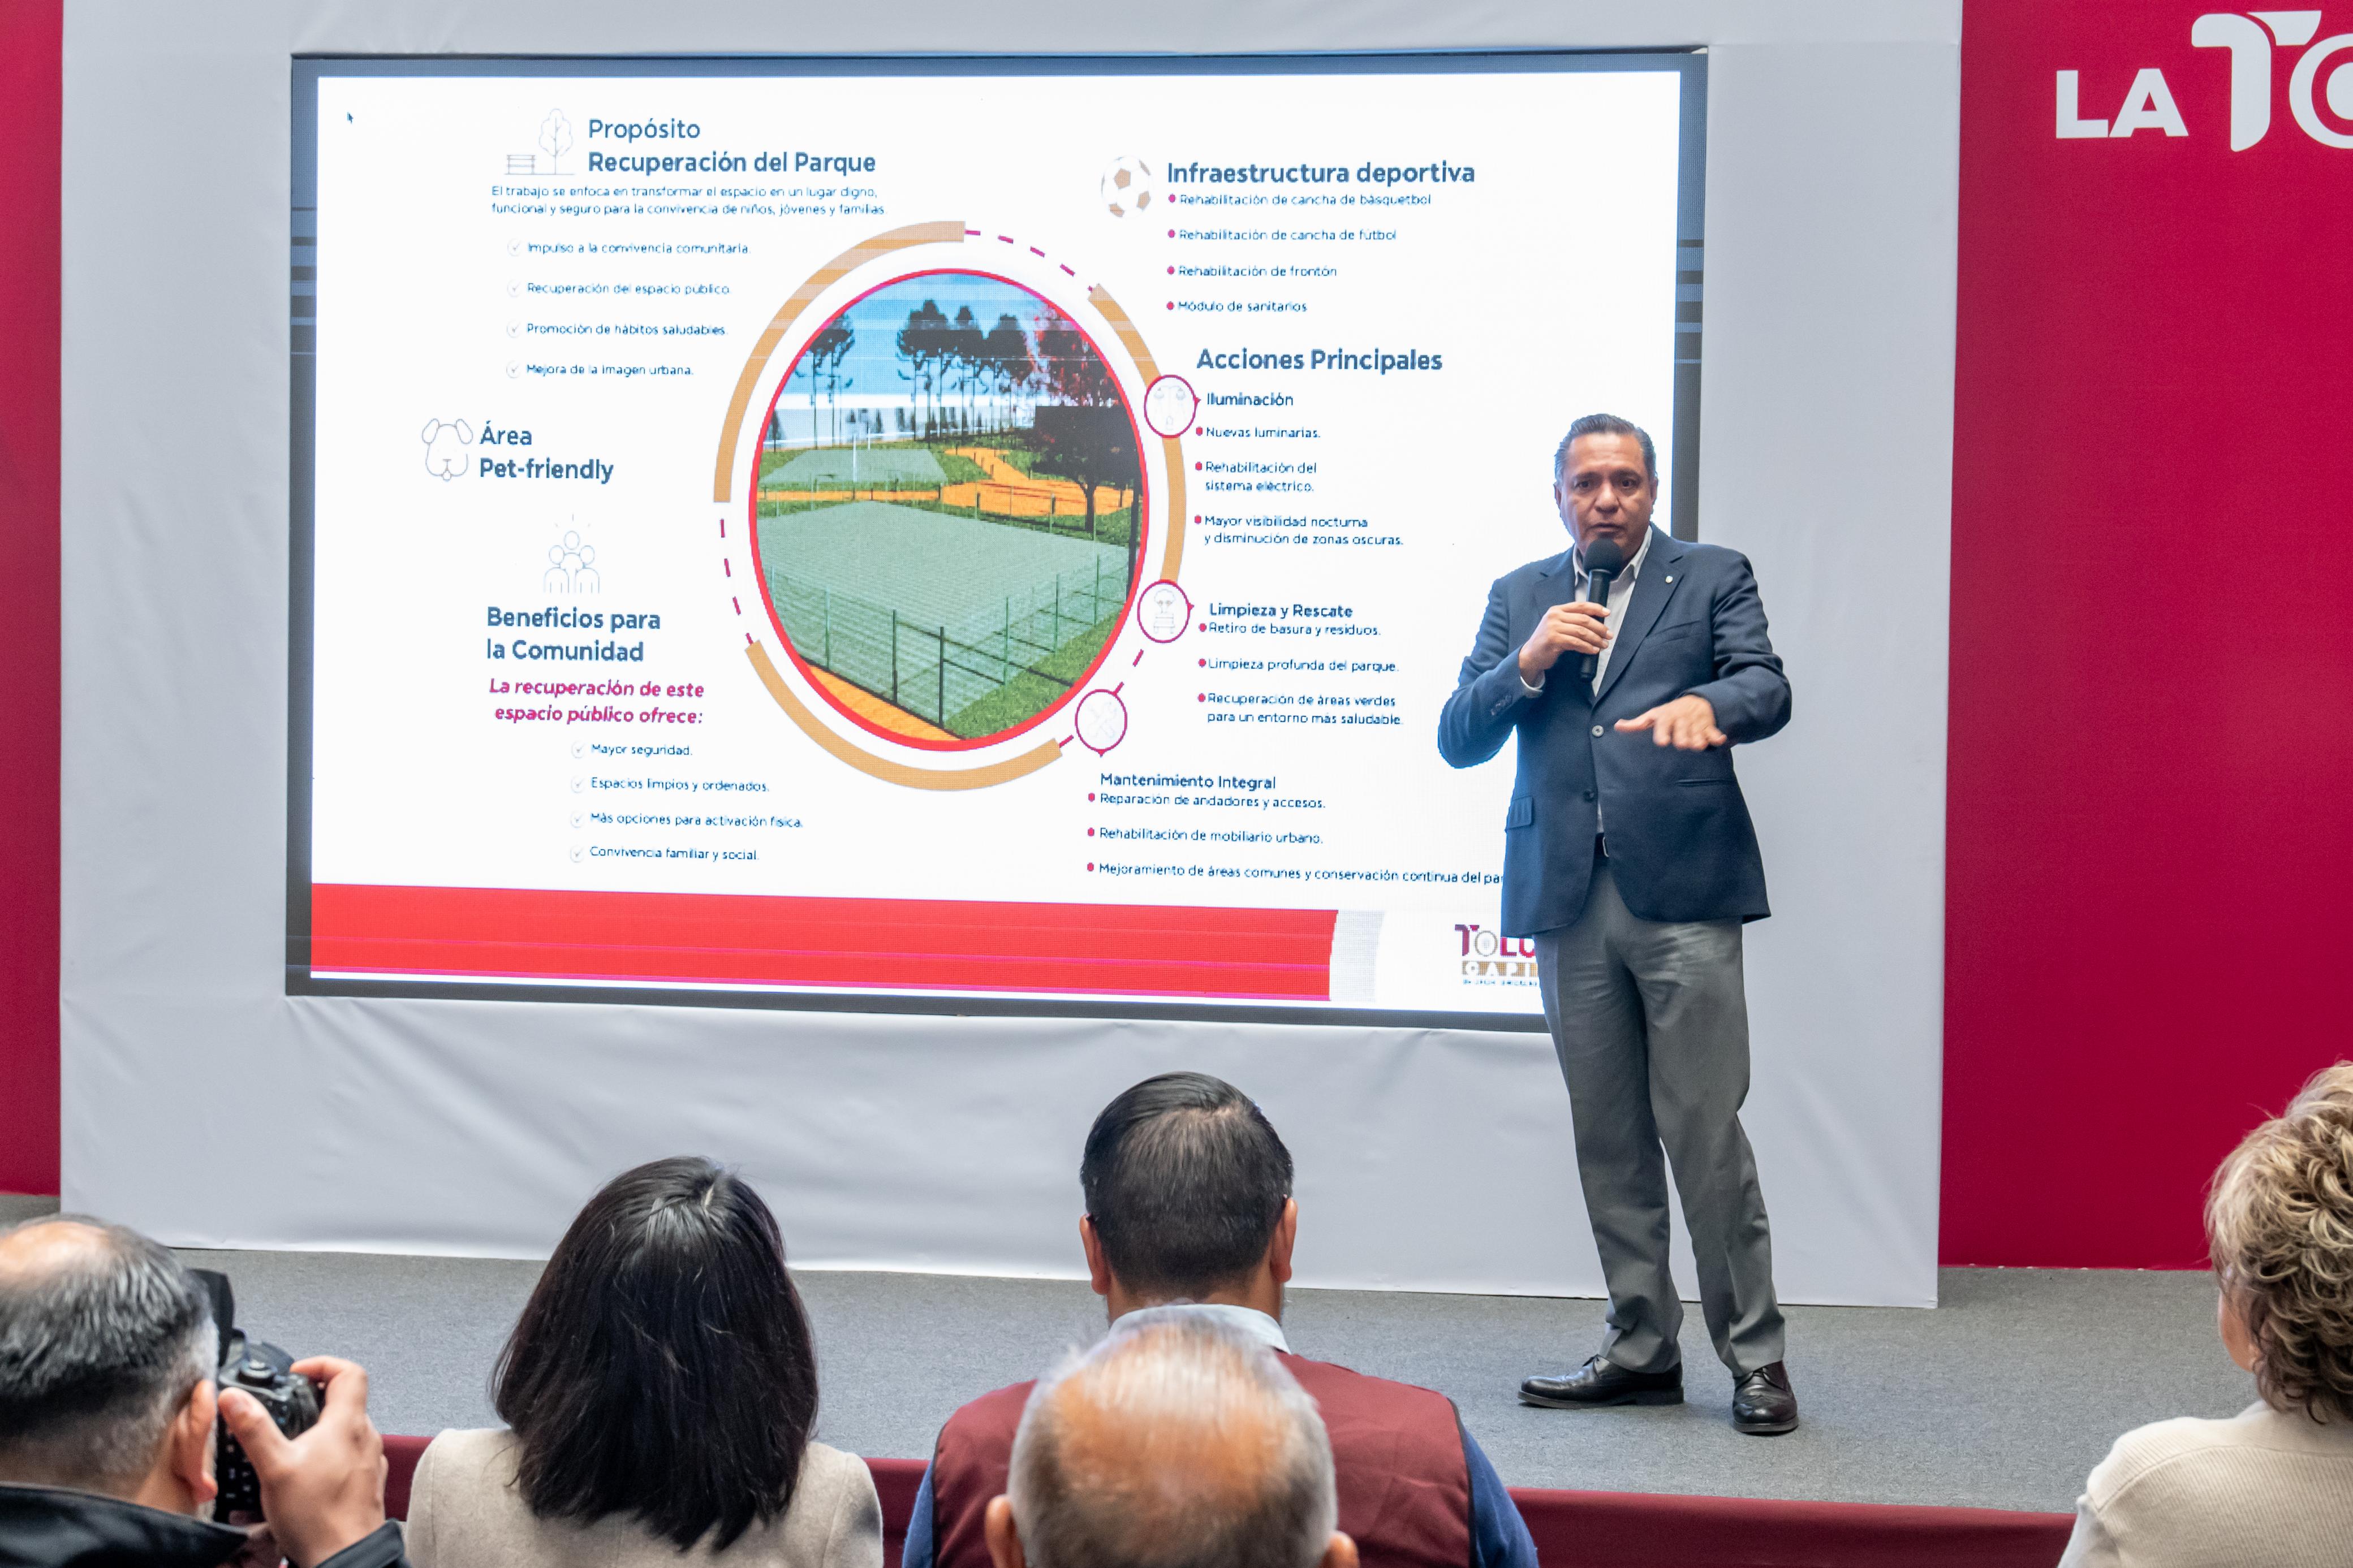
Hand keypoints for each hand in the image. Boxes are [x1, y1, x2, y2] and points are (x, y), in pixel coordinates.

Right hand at [218, 1357, 386, 1567]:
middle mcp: (366, 1437)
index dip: (322, 1364)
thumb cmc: (316, 1515)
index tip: (296, 1374)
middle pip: (346, 1399)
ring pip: (347, 1429)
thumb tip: (233, 1397)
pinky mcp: (366, 1482)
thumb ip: (254, 1429)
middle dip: (314, 1398)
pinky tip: (305, 1472)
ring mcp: (370, 1460)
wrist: (345, 1556)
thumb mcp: (275, 1467)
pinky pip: (349, 1455)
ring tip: (290, 1443)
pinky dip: (327, 1453)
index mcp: (348, 1424)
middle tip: (285, 1408)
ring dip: (320, 1427)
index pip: (349, 1372)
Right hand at [1517, 600, 1609, 680]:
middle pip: (1584, 619)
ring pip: (1581, 631)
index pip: (1580, 606)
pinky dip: (1587, 647)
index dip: (1596, 608)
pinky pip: (1576, 642)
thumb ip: (1571, 621)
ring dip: (1595, 639)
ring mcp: (1553, 628)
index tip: (1607, 613)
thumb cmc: (1546, 641)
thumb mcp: (1556, 625)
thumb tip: (1595, 623)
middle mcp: (1554, 617)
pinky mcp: (1554, 640)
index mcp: (1557, 610)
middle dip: (1600, 628)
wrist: (1531, 654)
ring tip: (1603, 644)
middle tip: (1608, 635)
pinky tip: (1592, 650)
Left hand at [1616, 695, 1726, 749]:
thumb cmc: (1670, 714)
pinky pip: (1713, 732)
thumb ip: (1637, 723)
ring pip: (1698, 734)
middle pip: (1682, 730)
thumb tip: (1617, 726)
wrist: (1695, 702)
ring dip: (1698, 739)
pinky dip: (1716, 736)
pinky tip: (1718, 740)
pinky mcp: (1709, 727)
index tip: (1662, 742)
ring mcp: (1696, 723)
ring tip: (1697, 744)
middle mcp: (1681, 719)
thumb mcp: (1653, 716)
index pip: (1664, 723)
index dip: (1663, 732)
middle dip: (1683, 737)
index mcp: (1667, 716)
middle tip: (1682, 743)